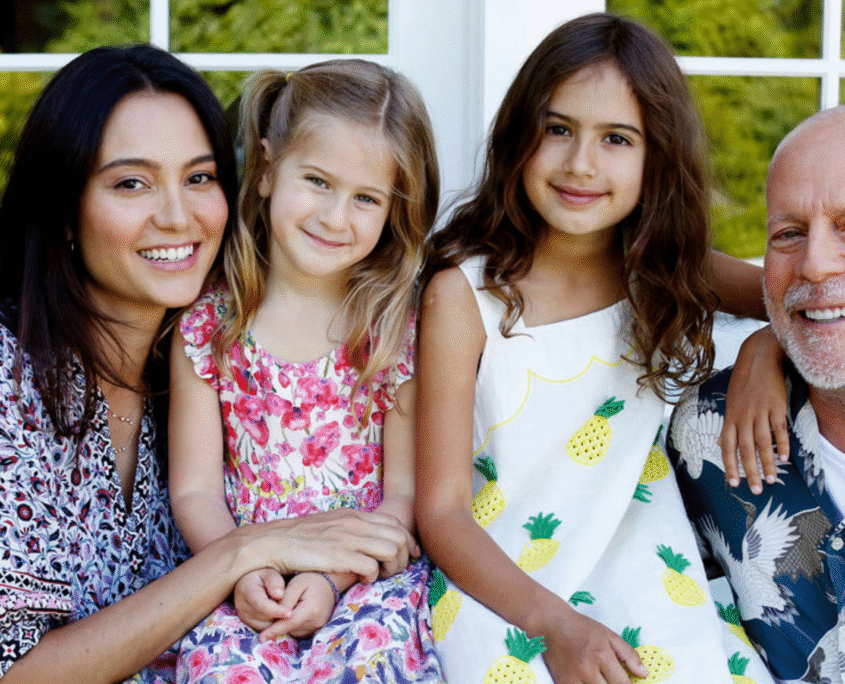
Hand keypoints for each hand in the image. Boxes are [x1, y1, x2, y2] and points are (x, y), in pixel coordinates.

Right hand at [233, 568, 291, 631]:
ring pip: (265, 626)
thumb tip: (279, 595)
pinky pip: (264, 628)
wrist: (250, 581)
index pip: (262, 605)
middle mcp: (242, 605)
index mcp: (246, 590)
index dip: (277, 611)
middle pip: (265, 617)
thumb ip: (275, 582)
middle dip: (279, 615)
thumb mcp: (270, 573)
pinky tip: (278, 613)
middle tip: (291, 606)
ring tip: (284, 607)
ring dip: (276, 620)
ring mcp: (243, 616)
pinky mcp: (247, 623)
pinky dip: (273, 623)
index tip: (290, 613)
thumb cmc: (262, 575)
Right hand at [241, 508, 418, 583]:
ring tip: (378, 576)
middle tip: (393, 571)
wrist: (272, 542)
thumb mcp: (330, 525)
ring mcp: (348, 538)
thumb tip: (369, 537)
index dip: (408, 541)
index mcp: (353, 515)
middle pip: (400, 536)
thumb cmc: (299, 538)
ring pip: (392, 550)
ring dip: (391, 567)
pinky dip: (373, 577)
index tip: (410, 556)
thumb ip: (350, 528)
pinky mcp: (339, 556)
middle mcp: (354, 523)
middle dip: (404, 556)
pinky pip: (372, 566)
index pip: (395, 523)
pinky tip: (362, 581)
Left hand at [258, 572, 335, 640]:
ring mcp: (318, 627)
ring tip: (291, 606)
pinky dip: (294, 625)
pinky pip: (299, 631)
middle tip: (278, 607)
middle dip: (280, 622)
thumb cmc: (311, 580)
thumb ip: (285, 599)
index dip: (274, 631)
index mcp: (311, 609)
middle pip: (290, 628)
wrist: (330, 583)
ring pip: (294, 631)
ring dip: (287, 623)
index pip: (289, 623)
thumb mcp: (297, 584)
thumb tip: (275, 615)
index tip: (261, 638)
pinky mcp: (317, 629)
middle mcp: (316, 622)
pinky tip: (295, 612)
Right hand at [539, 606, 647, 683]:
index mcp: (602, 655)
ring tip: (603, 680)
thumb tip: (643, 674)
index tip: (629, 683)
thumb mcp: (609, 635)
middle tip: (614, 680)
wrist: (551, 624)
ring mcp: (573, 678)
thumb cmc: (582, 628)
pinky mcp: (562, 683)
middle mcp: (587, 669)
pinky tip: (591, 682)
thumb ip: (628, 654)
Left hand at [719, 325, 787, 493]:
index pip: (727, 447)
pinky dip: (781, 445)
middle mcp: (742, 417)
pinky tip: (784, 458)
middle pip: (745, 450)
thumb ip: (728, 425)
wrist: (758, 358)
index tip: (733, 483)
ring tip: (772, 480)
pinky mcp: (776, 406)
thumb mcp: (730, 402)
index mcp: (730, 417)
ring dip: (767, 464)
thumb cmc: (743, 382)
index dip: (729, 466)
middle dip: (750, 472)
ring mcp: (759, 412)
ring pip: (762, 443)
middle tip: (756, 490)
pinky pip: (778, 429)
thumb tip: (722, 444)